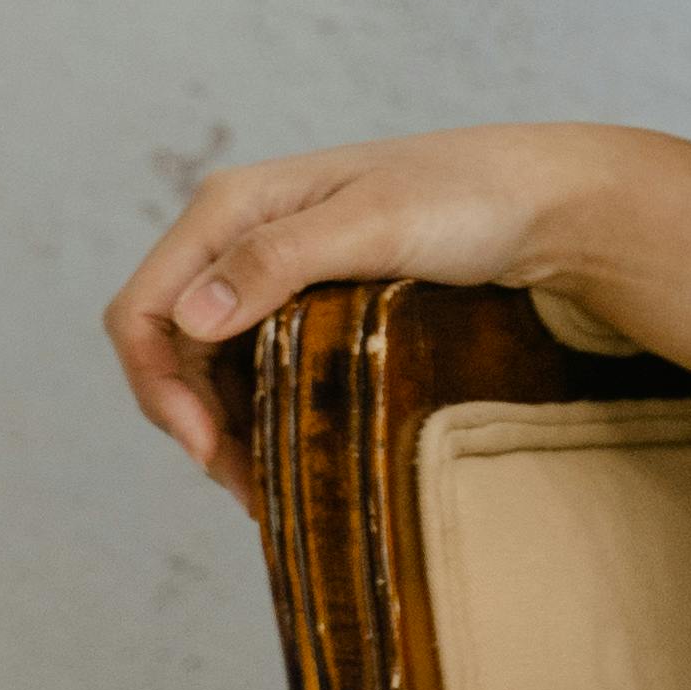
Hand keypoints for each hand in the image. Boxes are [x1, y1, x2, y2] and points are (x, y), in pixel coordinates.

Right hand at [106, 122, 611, 514]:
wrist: (547, 201)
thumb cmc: (469, 197)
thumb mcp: (376, 224)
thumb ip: (280, 261)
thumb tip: (190, 318)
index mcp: (232, 207)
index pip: (143, 309)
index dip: (157, 387)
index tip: (207, 449)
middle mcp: (239, 238)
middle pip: (171, 350)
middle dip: (194, 424)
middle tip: (251, 491)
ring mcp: (273, 273)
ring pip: (210, 369)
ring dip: (226, 431)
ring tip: (270, 491)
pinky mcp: (309, 304)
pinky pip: (257, 369)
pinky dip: (261, 416)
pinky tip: (291, 458)